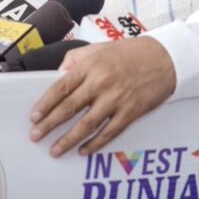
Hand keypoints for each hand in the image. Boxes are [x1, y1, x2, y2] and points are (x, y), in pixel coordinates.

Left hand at [29, 37, 175, 156]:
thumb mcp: (98, 48)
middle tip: (35, 136)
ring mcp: (116, 99)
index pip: (61, 88)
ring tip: (55, 150)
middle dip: (50, 124)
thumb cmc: (128, 53)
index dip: (45, 104)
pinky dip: (95, 143)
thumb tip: (58, 75)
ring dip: (69, 140)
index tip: (33, 117)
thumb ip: (75, 59)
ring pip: (87, 124)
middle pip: (70, 108)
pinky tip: (83, 150)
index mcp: (90, 66)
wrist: (164, 58)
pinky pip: (109, 132)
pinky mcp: (131, 112)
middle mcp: (101, 83)